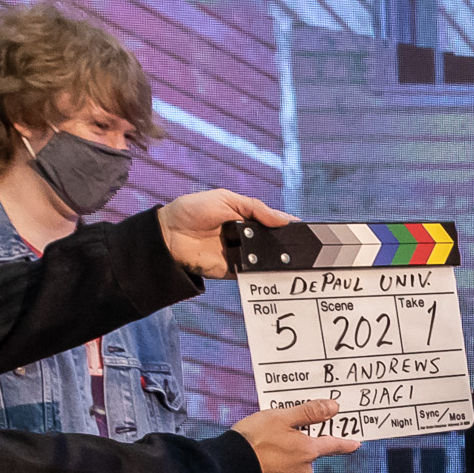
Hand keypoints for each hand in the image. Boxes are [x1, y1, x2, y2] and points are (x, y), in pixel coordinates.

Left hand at [153, 189, 294, 277]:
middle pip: (272, 243)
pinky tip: (273, 269)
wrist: (168, 233)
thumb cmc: (193, 210)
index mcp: (245, 217)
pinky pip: (252, 273)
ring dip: (276, 259)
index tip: (305, 230)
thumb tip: (284, 219)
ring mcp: (240, 254)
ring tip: (291, 258)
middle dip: (285, 245)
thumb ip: (256, 208)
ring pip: (265, 259)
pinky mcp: (232, 270)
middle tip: (302, 247)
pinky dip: (262, 272)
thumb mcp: (227, 199)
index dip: (287, 226)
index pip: (272, 222)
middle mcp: (245, 237)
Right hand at [233, 401, 355, 472]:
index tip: (356, 443)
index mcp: (308, 451)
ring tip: (262, 442)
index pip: (333, 445)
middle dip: (298, 441)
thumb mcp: (281, 417)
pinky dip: (273, 463)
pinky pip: (279, 471)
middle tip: (277, 430)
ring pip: (292, 462)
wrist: (228, 470)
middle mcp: (303, 469)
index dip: (345, 443)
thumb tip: (333, 407)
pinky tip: (258, 456)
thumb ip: (309, 412)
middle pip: (308, 452)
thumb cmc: (254, 440)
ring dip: (283, 452)